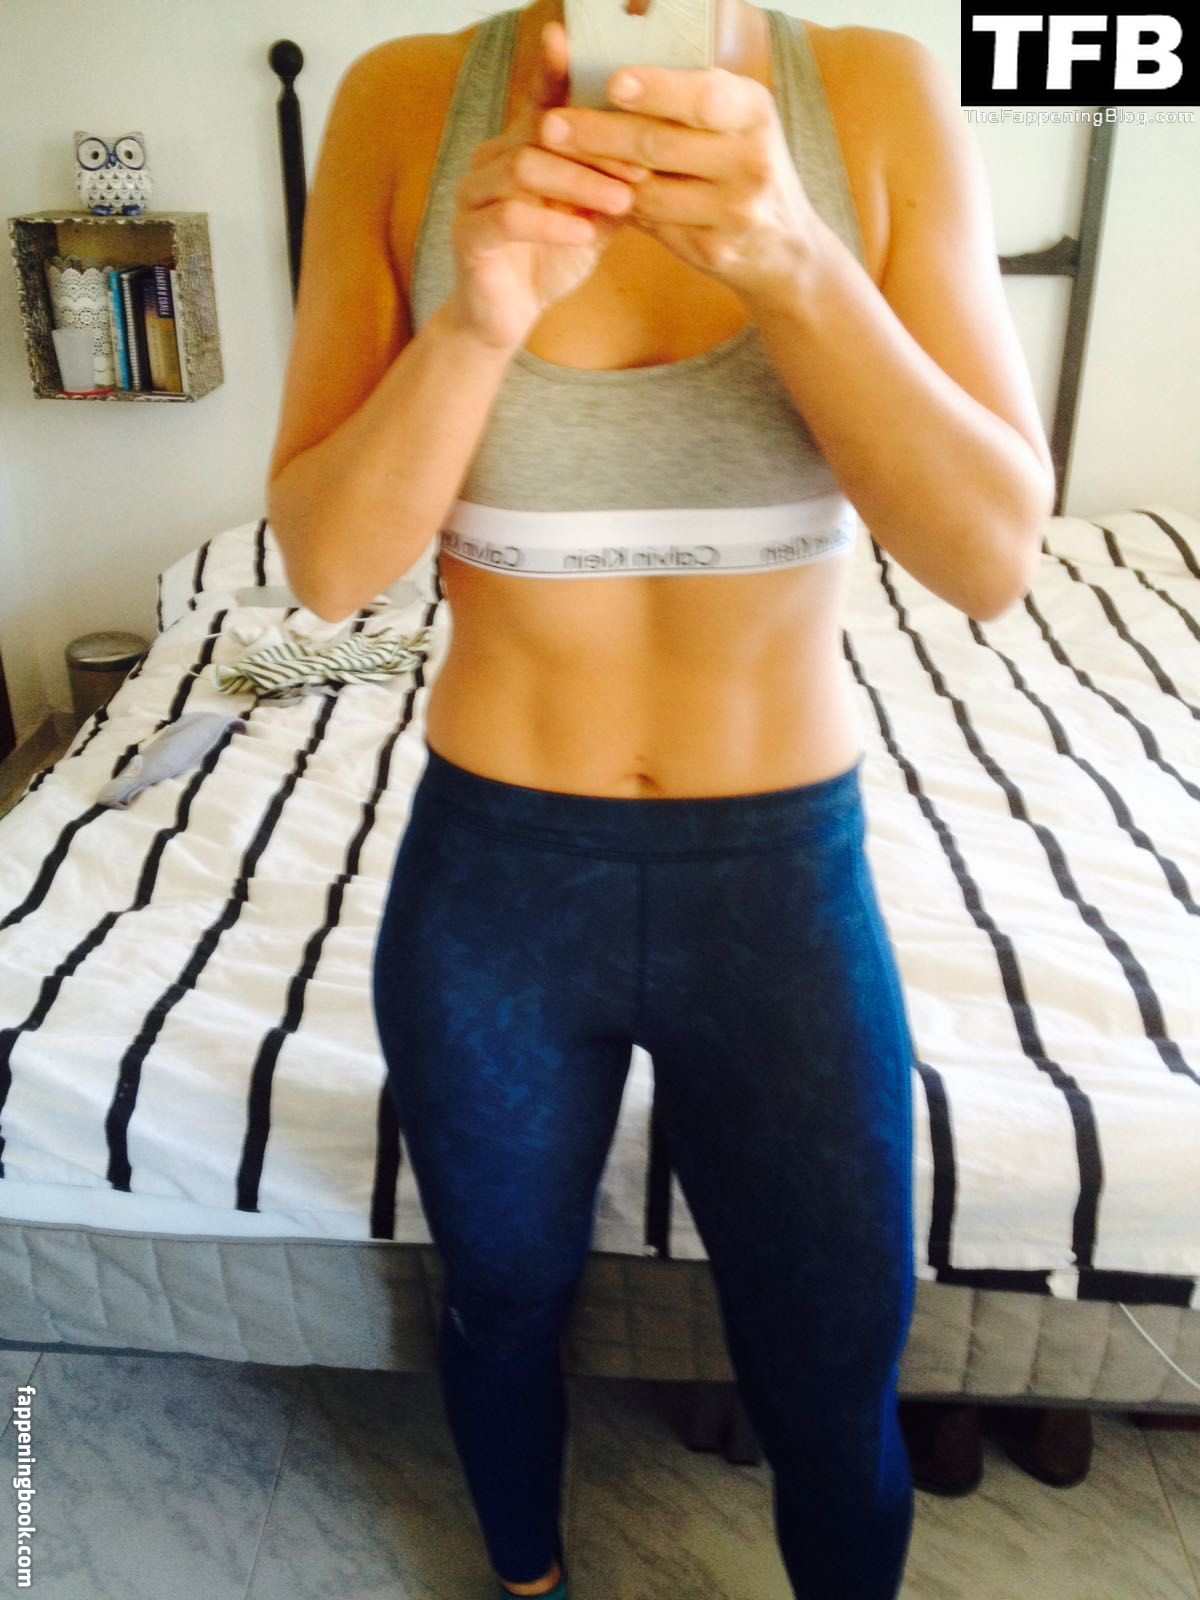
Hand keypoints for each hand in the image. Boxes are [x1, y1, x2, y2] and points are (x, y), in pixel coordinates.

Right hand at [448, 21, 651, 352]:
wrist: (506, 320)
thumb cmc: (549, 262)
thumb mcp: (593, 218)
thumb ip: (613, 184)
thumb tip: (657, 152)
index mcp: (518, 147)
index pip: (539, 100)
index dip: (555, 71)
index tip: (574, 43)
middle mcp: (489, 161)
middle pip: (539, 132)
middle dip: (595, 148)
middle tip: (640, 167)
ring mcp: (472, 196)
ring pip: (523, 167)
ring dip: (578, 183)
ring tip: (620, 201)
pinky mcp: (467, 236)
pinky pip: (508, 217)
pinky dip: (551, 223)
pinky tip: (583, 234)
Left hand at [536, 64, 820, 303]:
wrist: (784, 247)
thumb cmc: (742, 168)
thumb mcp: (736, 123)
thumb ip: (690, 101)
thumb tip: (611, 70)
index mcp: (755, 112)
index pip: (702, 97)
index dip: (656, 90)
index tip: (612, 83)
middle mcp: (751, 160)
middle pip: (662, 145)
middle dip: (600, 134)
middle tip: (552, 125)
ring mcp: (735, 210)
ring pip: (649, 190)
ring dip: (597, 174)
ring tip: (558, 158)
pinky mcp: (714, 248)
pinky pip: (652, 224)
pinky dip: (616, 207)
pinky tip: (586, 193)